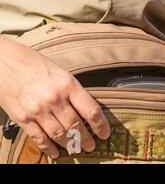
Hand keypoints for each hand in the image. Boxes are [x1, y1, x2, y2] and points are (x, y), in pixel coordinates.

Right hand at [0, 36, 109, 158]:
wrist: (5, 62)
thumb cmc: (36, 64)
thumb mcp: (62, 73)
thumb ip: (73, 92)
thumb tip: (86, 111)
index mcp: (68, 85)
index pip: (91, 110)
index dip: (101, 125)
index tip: (105, 133)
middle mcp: (55, 98)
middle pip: (76, 126)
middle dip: (87, 139)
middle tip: (92, 146)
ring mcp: (38, 110)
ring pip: (60, 134)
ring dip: (70, 144)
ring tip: (77, 149)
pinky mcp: (23, 117)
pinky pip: (39, 138)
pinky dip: (49, 148)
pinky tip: (55, 152)